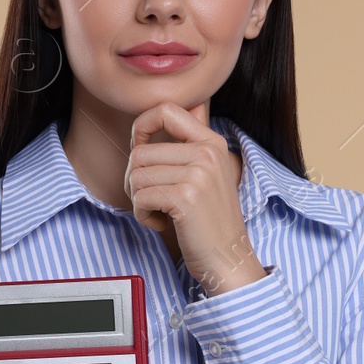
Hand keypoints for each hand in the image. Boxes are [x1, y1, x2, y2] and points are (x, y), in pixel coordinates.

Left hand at [125, 101, 266, 295]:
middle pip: (140, 152)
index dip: (141, 127)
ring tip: (160, 212)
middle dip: (134, 180)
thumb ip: (193, 141)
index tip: (139, 149)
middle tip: (151, 199)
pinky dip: (143, 215)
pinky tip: (162, 223)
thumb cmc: (208, 219)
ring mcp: (198, 173)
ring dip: (139, 200)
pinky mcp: (186, 197)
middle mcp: (207, 152)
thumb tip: (182, 106)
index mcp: (211, 142)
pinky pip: (140, 197)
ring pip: (136, 176)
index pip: (166, 109)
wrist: (228, 257)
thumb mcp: (207, 173)